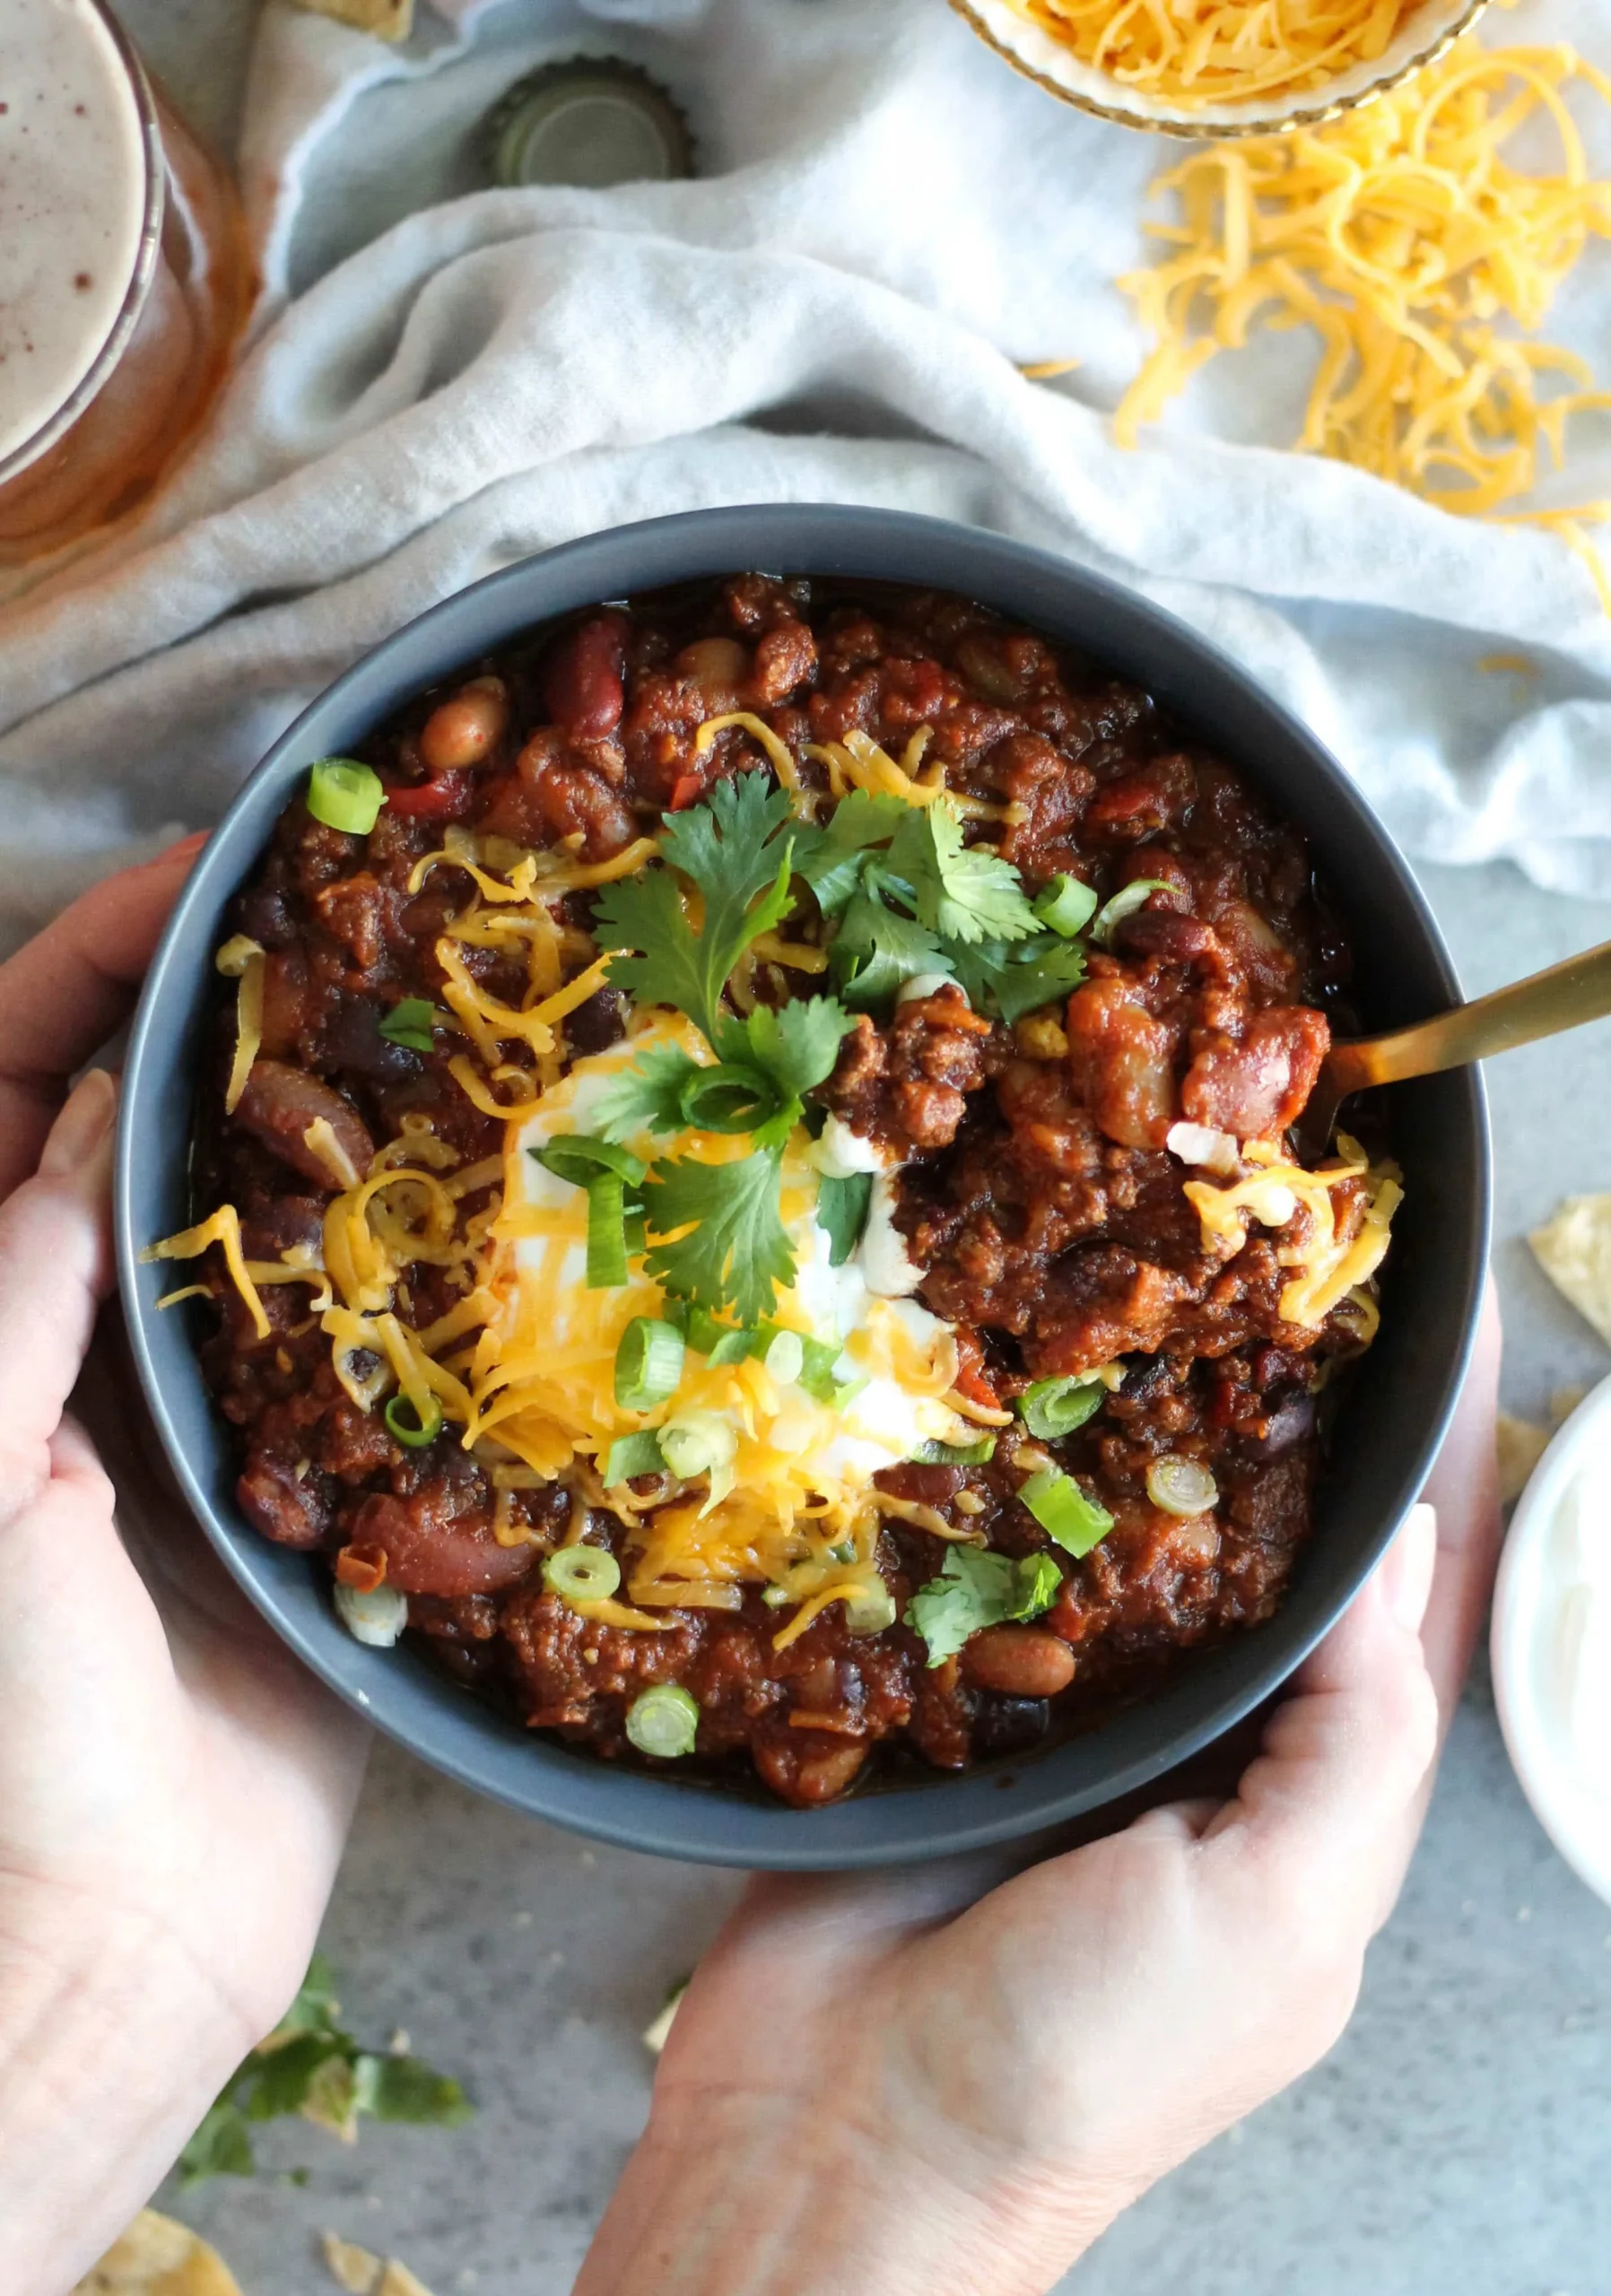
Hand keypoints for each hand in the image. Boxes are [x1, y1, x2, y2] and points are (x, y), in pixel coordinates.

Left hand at [0, 841, 369, 2295]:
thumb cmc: (9, 1733)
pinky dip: (408, 1266)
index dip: (86, 972)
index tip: (191, 880)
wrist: (111, 1944)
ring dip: (323, 1116)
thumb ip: (12, 1322)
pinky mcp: (303, 1484)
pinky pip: (358, 1344)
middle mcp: (78, 1341)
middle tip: (333, 916)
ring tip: (422, 1014)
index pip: (9, 1091)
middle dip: (213, 1012)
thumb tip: (76, 1150)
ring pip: (259, 1213)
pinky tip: (488, 1204)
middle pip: (135, 1124)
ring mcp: (195, 1407)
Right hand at [579, 1296, 1500, 2295]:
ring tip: (1142, 1309)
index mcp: (1299, 1814)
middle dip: (1275, 1441)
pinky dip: (998, 1495)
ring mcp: (1064, 1732)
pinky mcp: (944, 1710)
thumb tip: (1400, 1547)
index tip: (1439, 1352)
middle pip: (1254, 1567)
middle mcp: (1193, 1760)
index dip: (1430, 1492)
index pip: (1396, 1626)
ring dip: (1136, 1445)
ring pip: (1118, 1555)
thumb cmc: (1083, 2056)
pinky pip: (983, 1578)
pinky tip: (994, 1401)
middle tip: (1273, 1288)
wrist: (842, 2137)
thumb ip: (1356, 1734)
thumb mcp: (1281, 1916)